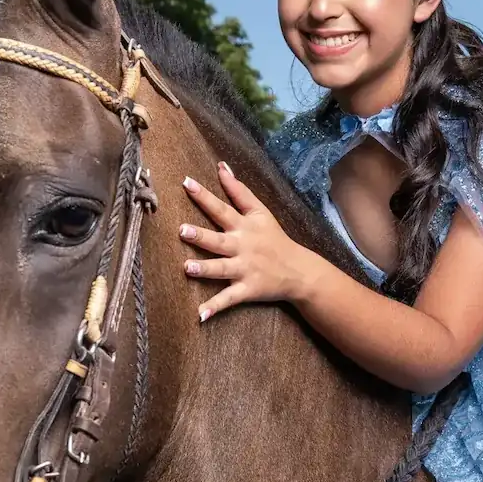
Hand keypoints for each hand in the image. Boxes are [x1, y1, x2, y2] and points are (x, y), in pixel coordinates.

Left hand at [179, 161, 309, 321]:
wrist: (300, 270)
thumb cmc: (274, 238)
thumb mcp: (260, 212)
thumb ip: (239, 190)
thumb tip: (222, 166)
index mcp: (244, 226)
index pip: (222, 208)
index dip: (204, 195)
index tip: (186, 182)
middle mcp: (243, 246)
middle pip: (219, 240)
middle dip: (201, 235)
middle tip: (182, 230)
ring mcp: (245, 269)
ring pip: (222, 269)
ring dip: (205, 269)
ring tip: (187, 268)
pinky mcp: (248, 289)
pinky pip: (230, 299)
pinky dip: (216, 307)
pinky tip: (200, 315)